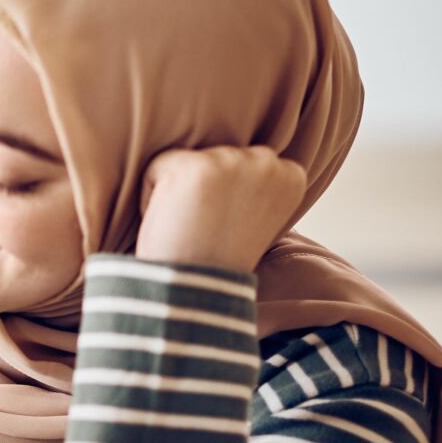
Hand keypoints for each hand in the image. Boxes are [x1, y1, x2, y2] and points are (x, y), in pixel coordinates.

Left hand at [135, 145, 307, 274]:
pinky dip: (150, 195)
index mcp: (291, 174)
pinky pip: (155, 168)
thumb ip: (257, 183)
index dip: (228, 193)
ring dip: (178, 189)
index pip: (245, 159)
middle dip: (204, 186)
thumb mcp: (258, 215)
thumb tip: (239, 159)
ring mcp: (231, 161)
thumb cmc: (221, 254)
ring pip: (186, 158)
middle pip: (215, 154)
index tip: (232, 223)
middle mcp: (267, 161)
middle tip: (209, 226)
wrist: (198, 288)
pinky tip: (172, 221)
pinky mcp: (193, 166)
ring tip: (192, 224)